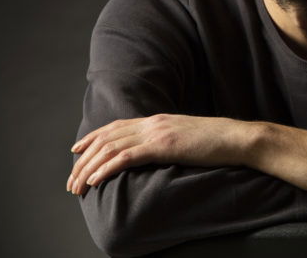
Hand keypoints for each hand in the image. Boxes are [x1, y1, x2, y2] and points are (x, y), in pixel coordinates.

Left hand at [67, 114, 252, 195]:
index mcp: (157, 120)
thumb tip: (155, 153)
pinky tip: (95, 180)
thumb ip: (167, 141)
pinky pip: (128, 157)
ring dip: (90, 168)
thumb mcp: (185, 139)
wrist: (235, 138)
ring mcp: (157, 133)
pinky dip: (107, 168)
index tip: (76, 151)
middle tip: (71, 181)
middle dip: (84, 159)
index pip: (115, 127)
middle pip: (107, 138)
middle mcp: (152, 123)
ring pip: (112, 148)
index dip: (92, 138)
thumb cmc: (215, 143)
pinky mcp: (164, 146)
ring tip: (77, 185)